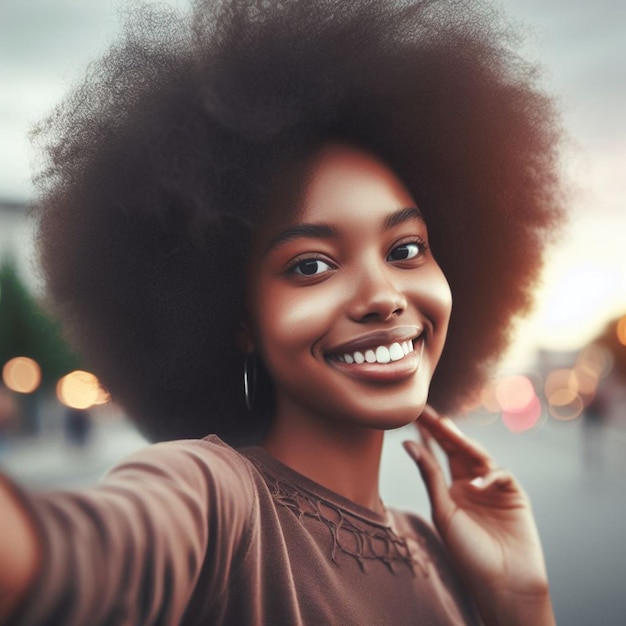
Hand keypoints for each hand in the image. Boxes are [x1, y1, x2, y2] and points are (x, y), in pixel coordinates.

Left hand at [403, 405, 554, 624]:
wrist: (503, 584)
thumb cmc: (468, 554)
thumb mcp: (443, 512)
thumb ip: (430, 476)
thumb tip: (408, 443)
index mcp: (451, 489)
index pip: (437, 454)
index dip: (426, 434)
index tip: (413, 414)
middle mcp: (471, 484)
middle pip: (456, 449)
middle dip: (442, 429)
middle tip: (426, 409)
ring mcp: (493, 488)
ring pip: (478, 456)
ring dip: (462, 442)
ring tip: (444, 427)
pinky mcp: (515, 494)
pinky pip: (501, 475)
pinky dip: (490, 476)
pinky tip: (477, 484)